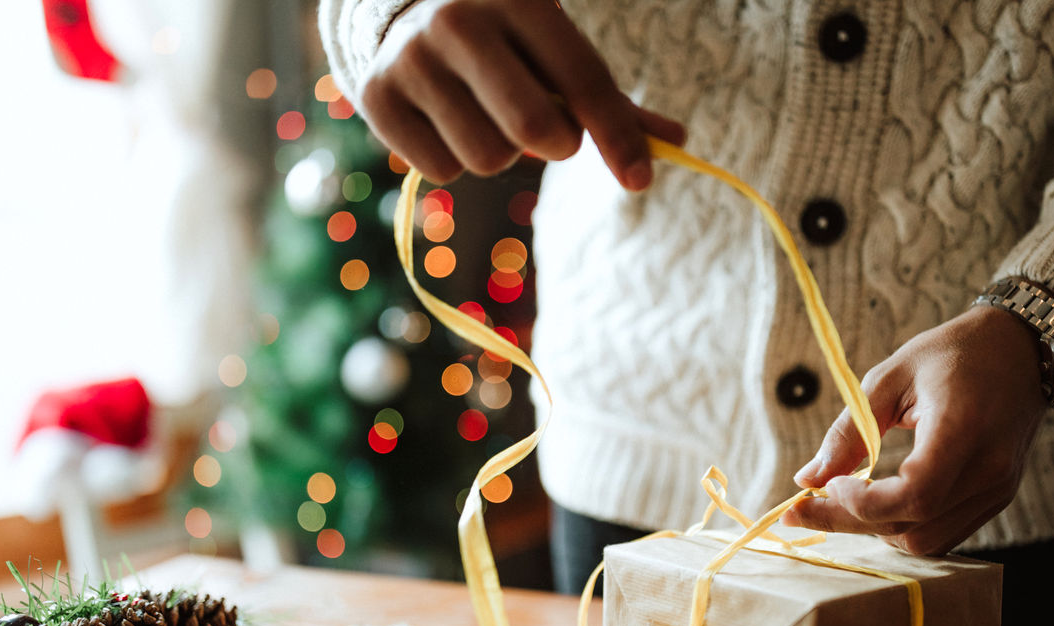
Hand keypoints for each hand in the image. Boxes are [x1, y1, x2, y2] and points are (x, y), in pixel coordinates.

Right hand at [359, 0, 685, 187]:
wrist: (397, 7)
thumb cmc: (503, 38)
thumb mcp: (552, 45)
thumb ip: (608, 97)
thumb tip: (677, 144)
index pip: (583, 79)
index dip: (617, 137)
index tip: (641, 180)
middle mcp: (458, 21)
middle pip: (534, 129)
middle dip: (555, 146)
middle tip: (548, 134)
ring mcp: (412, 59)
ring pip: (488, 159)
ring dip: (501, 155)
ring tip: (485, 116)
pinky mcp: (375, 96)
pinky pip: (442, 171)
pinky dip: (454, 162)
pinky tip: (445, 122)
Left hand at [782, 306, 1049, 554]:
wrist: (1022, 349)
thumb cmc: (952, 354)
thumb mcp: (889, 378)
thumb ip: (848, 432)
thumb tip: (806, 479)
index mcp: (963, 429)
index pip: (914, 495)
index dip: (863, 503)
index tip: (827, 485)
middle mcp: (989, 470)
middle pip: (913, 526)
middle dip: (851, 522)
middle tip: (803, 507)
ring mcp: (998, 490)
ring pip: (927, 542)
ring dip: (877, 529)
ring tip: (843, 502)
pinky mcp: (997, 498)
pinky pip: (944, 534)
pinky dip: (904, 526)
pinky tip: (878, 503)